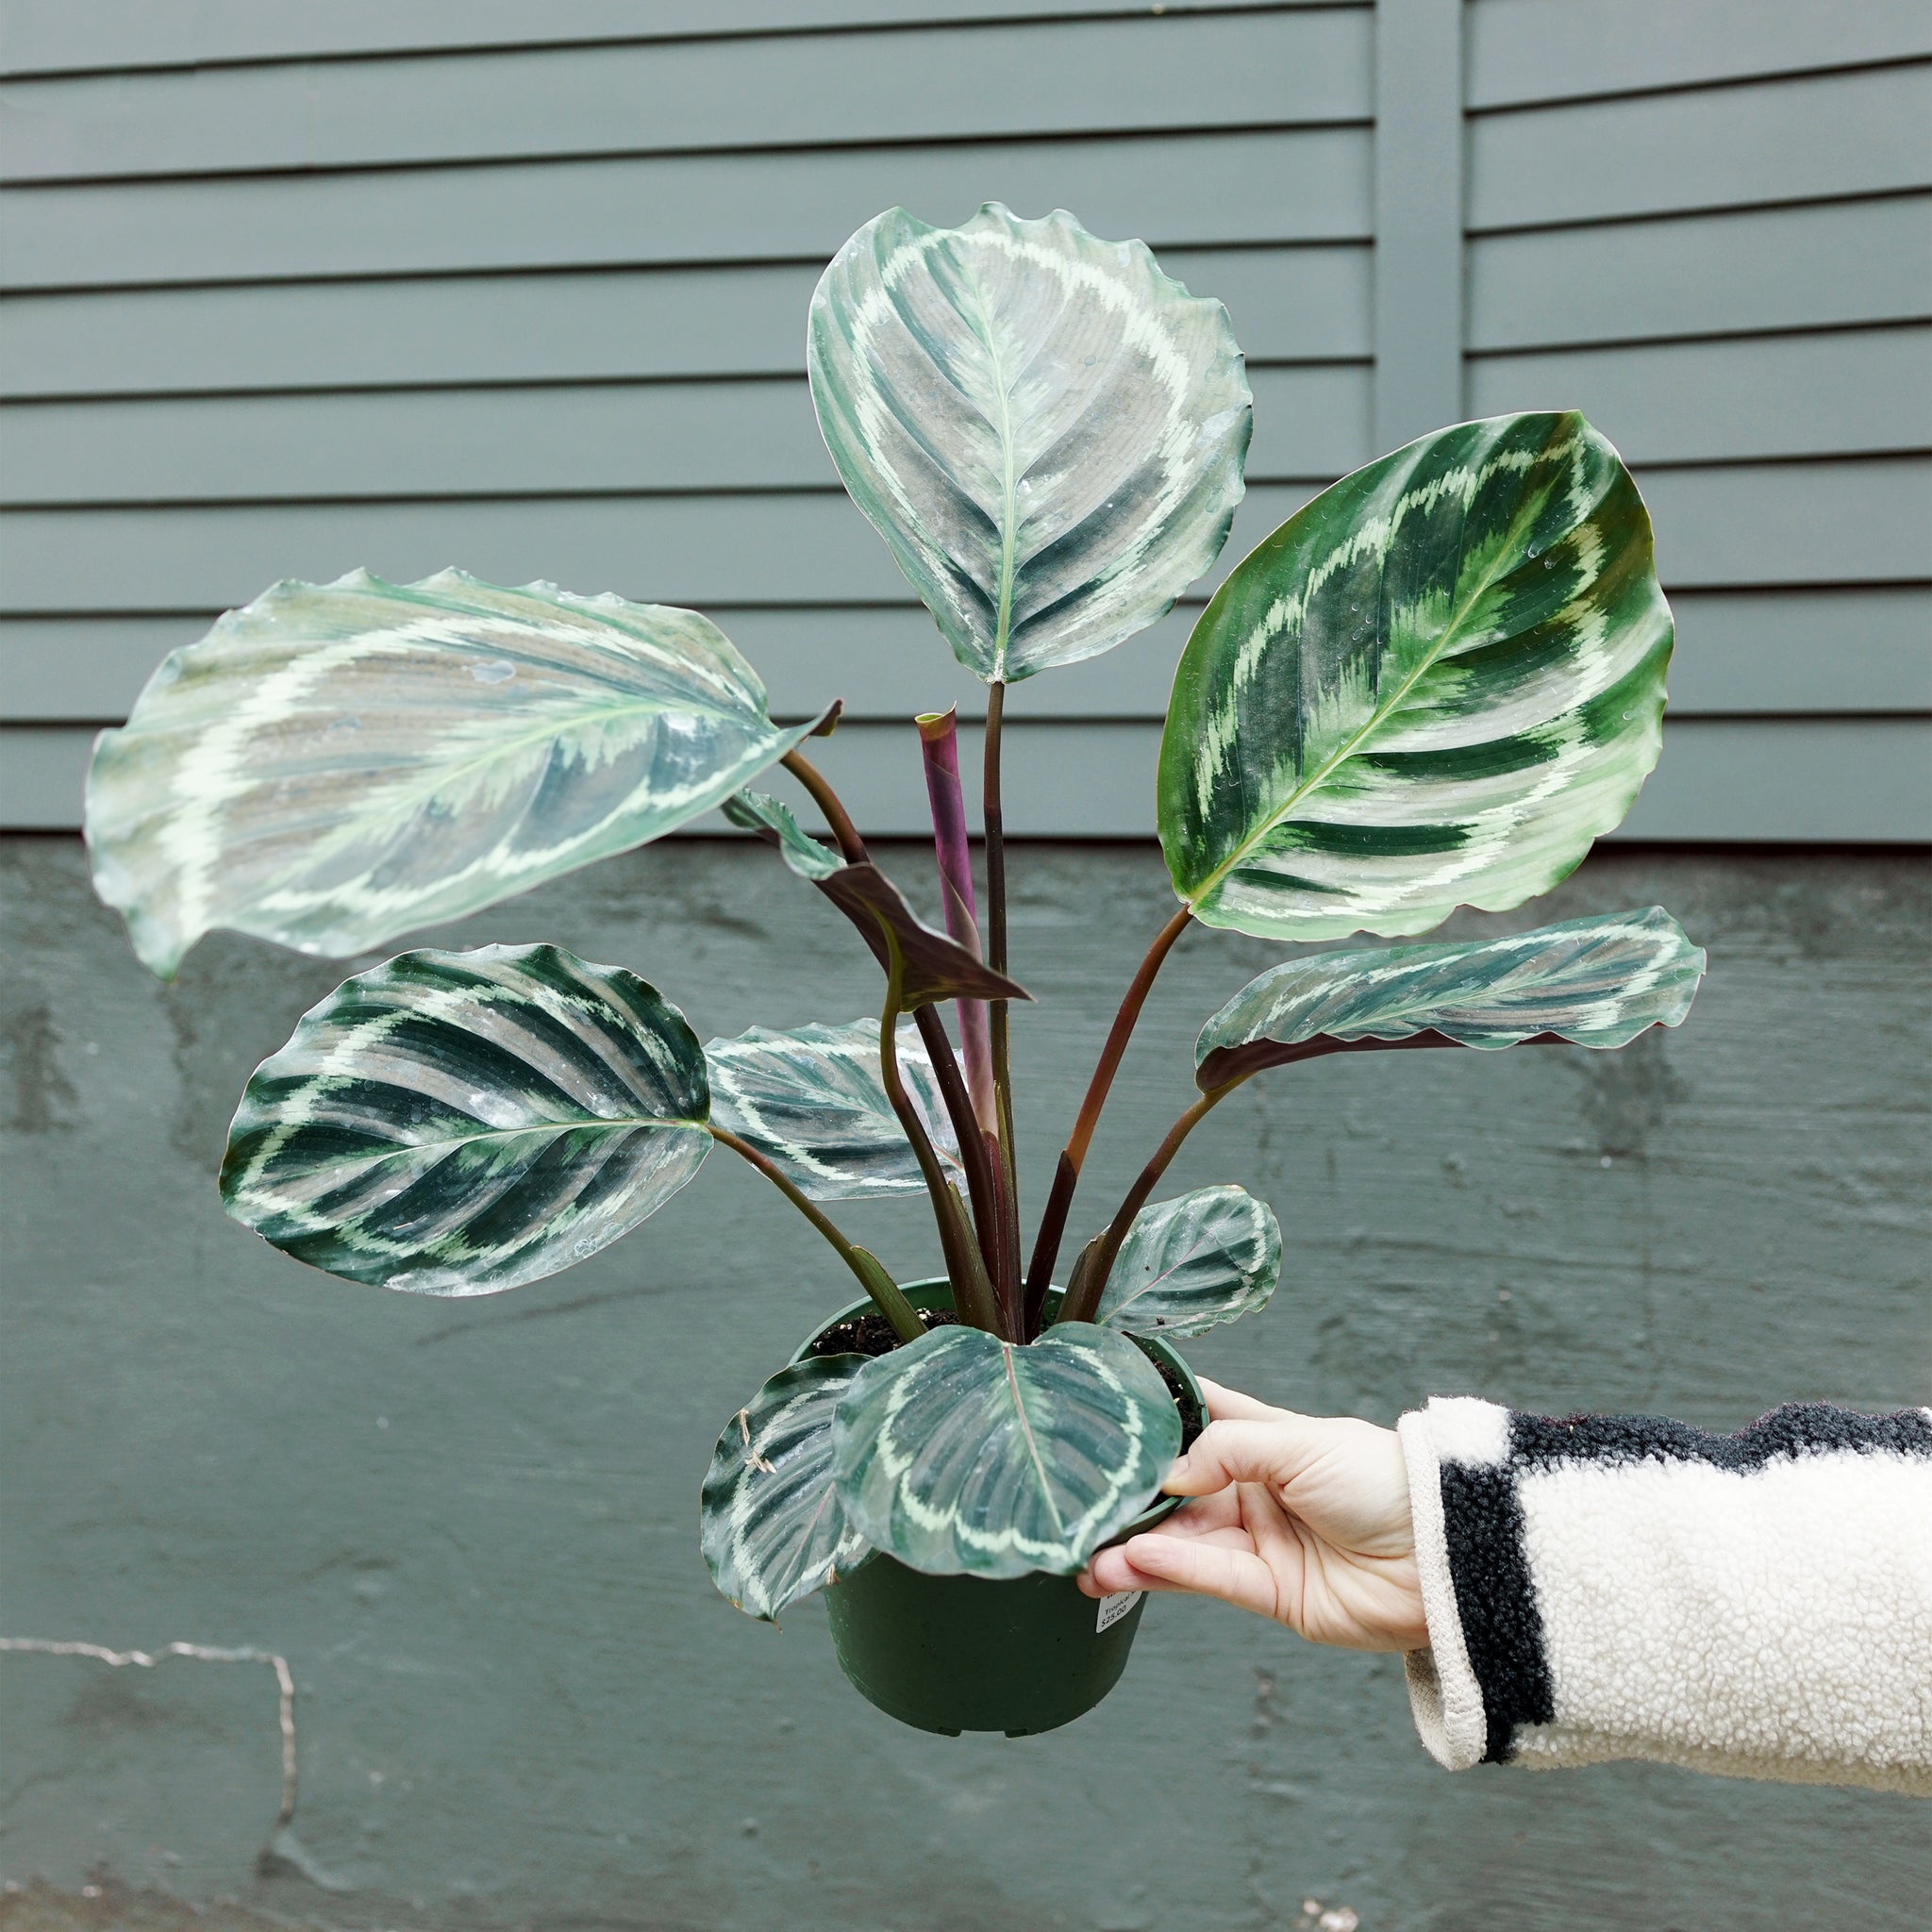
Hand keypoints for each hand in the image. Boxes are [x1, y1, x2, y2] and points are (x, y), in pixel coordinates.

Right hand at [1078, 1378, 1426, 1651]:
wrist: (1443, 1552)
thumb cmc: (1381, 1478)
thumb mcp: (1298, 1442)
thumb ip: (1226, 1451)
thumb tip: (1167, 1474)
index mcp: (1264, 1441)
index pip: (1197, 1420)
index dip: (1153, 1420)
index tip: (1100, 1419)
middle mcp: (1254, 1491)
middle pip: (1177, 1495)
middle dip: (1130, 1503)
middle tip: (1080, 1509)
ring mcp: (1261, 1543)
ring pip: (1183, 1544)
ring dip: (1134, 1550)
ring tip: (1089, 1555)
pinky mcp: (1272, 1593)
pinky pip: (1211, 1579)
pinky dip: (1171, 1570)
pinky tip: (1134, 1562)